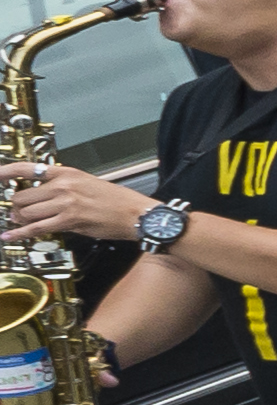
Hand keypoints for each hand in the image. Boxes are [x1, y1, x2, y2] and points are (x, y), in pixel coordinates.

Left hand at [8, 161, 142, 242]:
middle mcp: (63, 186)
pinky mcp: (69, 221)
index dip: (5, 173)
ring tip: (23, 223)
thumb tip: (41, 197)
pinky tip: (10, 235)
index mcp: (67, 173)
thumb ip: (63, 187)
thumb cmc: (117, 201)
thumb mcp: (87, 183)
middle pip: (22, 196)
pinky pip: (36, 228)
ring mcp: (65, 203)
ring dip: (21, 220)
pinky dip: (20, 233)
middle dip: (17, 207)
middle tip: (18, 213)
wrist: (136, 213)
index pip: (27, 169)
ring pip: (27, 213)